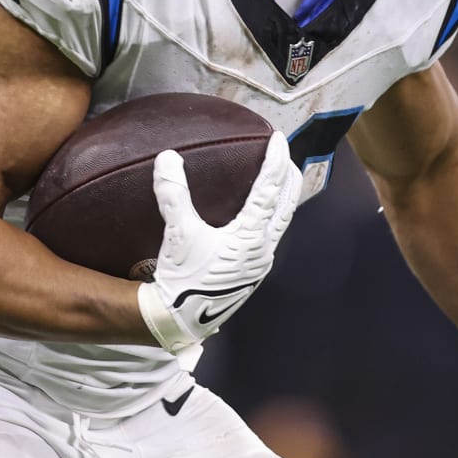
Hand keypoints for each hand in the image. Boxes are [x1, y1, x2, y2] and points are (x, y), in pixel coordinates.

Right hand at [137, 132, 301, 352]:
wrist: (181, 320)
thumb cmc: (182, 277)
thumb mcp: (178, 234)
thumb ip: (173, 194)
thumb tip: (168, 157)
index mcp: (250, 236)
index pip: (269, 189)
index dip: (275, 160)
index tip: (278, 138)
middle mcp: (263, 248)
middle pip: (286, 205)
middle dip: (289, 177)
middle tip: (285, 155)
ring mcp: (260, 263)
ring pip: (281, 223)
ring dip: (283, 199)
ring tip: (280, 182)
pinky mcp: (253, 273)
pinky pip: (271, 237)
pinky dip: (272, 218)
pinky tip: (260, 218)